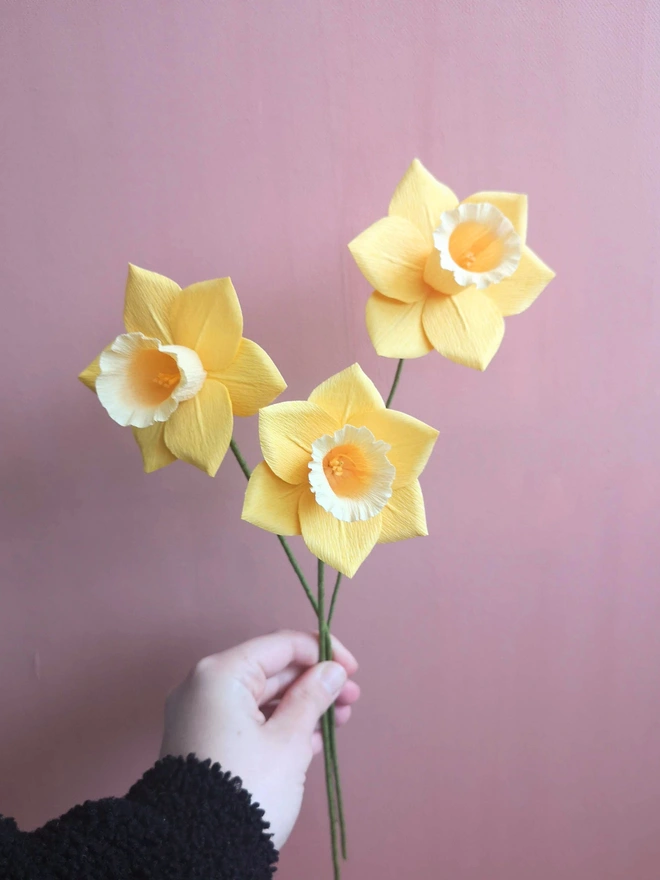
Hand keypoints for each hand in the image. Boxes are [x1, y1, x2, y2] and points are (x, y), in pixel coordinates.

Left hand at [160, 629, 359, 848]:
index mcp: (221, 674)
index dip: (322, 652)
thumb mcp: (288, 741)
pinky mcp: (206, 741)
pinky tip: (314, 736)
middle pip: (272, 670)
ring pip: (263, 696)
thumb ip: (312, 697)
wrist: (197, 853)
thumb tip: (332, 671)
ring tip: (339, 720)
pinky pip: (250, 720)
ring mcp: (203, 715)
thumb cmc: (246, 789)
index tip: (352, 670)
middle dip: (314, 682)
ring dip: (303, 704)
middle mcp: (205, 686)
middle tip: (351, 698)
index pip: (281, 644)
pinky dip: (281, 724)